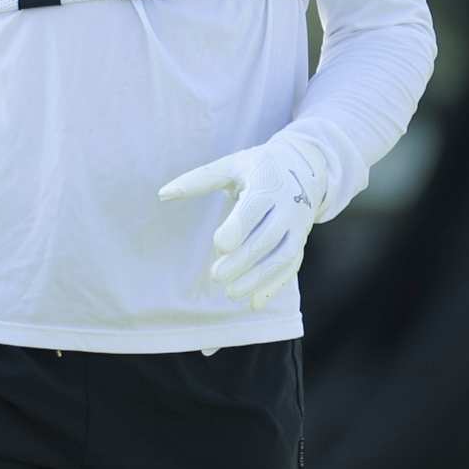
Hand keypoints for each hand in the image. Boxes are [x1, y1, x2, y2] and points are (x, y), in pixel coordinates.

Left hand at [158, 131, 327, 310]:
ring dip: (258, 278)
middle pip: (267, 238)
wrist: (305, 166)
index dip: (238, 228)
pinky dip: (275, 286)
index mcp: (267, 184)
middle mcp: (287, 206)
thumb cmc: (259, 166)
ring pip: (282, 256)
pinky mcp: (301, 241)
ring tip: (231, 293)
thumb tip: (162, 194)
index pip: (255, 209)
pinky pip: (292, 267)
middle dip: (243, 260)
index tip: (219, 245)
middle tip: (215, 276)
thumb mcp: (230, 165)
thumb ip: (198, 180)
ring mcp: (297, 226)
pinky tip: (254, 303)